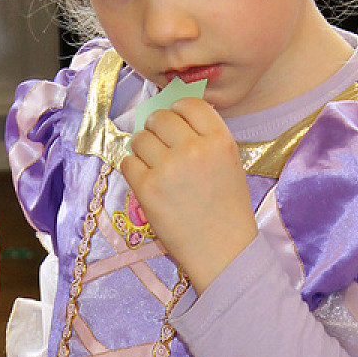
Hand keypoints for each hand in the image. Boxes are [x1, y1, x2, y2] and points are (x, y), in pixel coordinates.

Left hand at [120, 98, 256, 292]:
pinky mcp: (147, 189)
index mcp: (220, 140)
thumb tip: (173, 116)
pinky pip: (128, 163)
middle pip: (160, 118)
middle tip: (161, 147)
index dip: (178, 110)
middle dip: (157, 129)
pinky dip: (134, 170)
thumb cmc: (227, 210)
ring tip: (154, 167)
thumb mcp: (229, 164)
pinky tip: (147, 182)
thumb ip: (206, 138)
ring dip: (143, 149)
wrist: (223, 252)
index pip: (189, 104)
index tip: (174, 123)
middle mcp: (194, 149)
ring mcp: (168, 168)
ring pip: (140, 138)